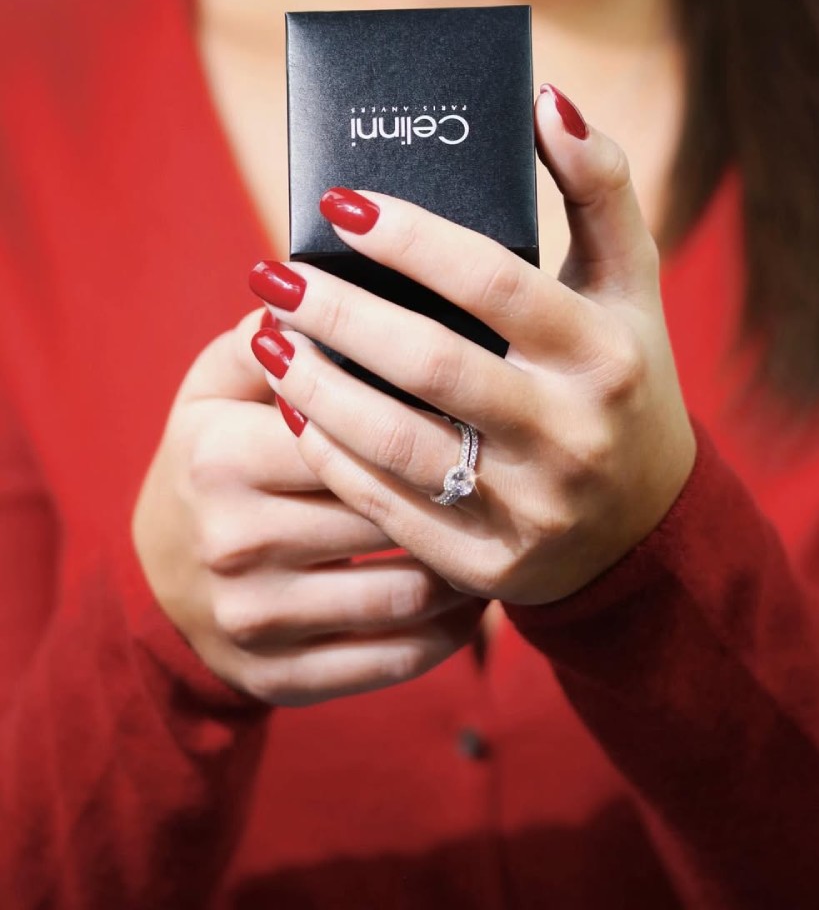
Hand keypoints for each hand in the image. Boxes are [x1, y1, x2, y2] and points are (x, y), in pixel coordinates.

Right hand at [132, 309, 484, 704]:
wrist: (157, 585)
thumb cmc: (205, 462)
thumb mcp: (210, 390)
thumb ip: (262, 338)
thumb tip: (325, 288)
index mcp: (221, 456)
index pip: (350, 427)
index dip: (422, 412)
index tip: (480, 400)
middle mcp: (236, 542)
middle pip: (388, 509)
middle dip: (456, 488)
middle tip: (514, 466)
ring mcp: (259, 620)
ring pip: (406, 592)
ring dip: (469, 565)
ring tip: (501, 531)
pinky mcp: (282, 678)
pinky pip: (395, 660)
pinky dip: (449, 633)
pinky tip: (474, 598)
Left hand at [248, 84, 696, 606]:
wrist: (643, 523)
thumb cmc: (623, 376)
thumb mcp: (631, 285)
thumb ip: (600, 188)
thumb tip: (546, 100)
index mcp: (607, 355)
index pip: (497, 283)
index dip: (413, 239)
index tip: (338, 204)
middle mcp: (573, 435)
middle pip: (432, 366)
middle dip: (338, 314)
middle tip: (271, 275)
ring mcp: (530, 508)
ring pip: (397, 443)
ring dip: (315, 387)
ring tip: (265, 337)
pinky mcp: (486, 562)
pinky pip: (387, 506)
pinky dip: (330, 455)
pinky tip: (293, 410)